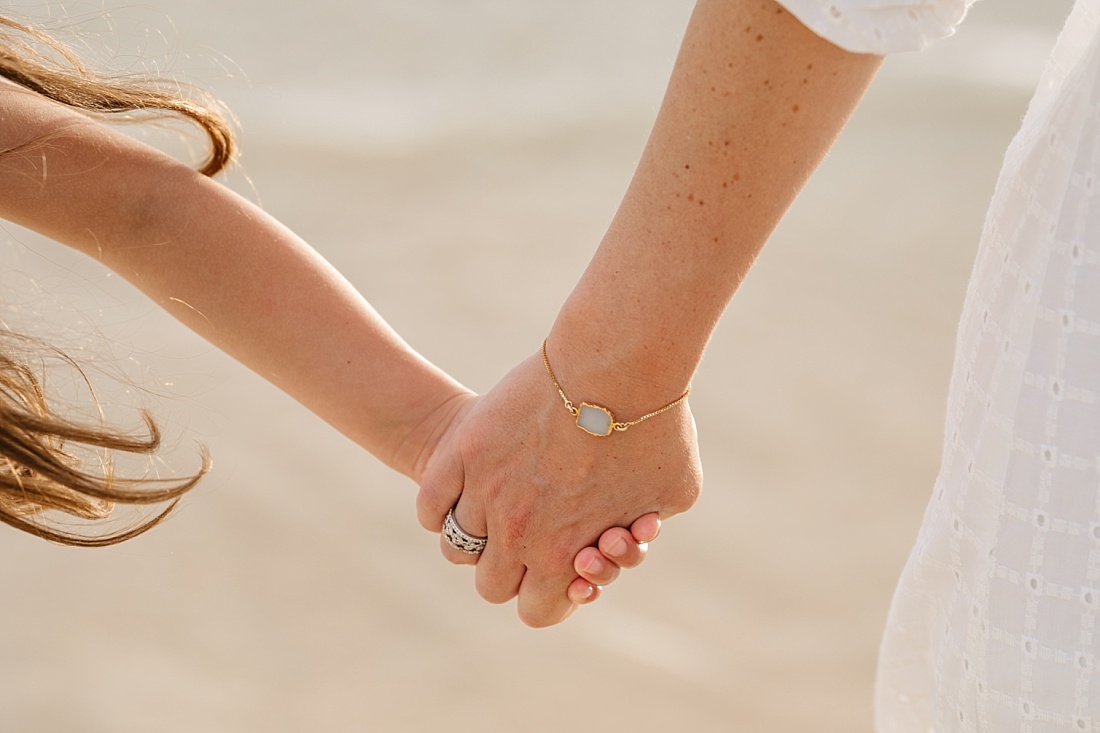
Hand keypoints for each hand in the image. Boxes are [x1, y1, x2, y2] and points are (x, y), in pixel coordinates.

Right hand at [416, 349, 700, 626]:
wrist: (615, 363)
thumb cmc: (656, 426)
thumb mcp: (675, 491)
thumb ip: (647, 524)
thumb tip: (633, 532)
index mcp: (567, 555)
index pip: (536, 611)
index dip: (549, 594)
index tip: (561, 566)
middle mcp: (519, 534)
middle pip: (491, 585)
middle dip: (511, 567)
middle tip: (529, 533)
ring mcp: (485, 493)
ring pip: (457, 546)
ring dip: (475, 534)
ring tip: (497, 505)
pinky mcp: (462, 453)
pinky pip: (429, 505)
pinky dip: (441, 505)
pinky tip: (466, 487)